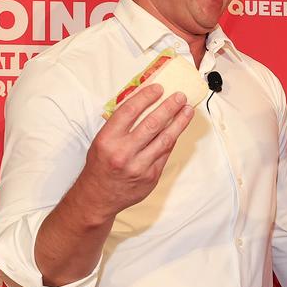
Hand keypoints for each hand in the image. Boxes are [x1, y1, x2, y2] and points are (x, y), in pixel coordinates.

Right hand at [81, 83, 194, 220]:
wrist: (98, 197)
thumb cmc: (100, 165)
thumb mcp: (101, 140)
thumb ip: (120, 123)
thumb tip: (144, 102)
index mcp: (107, 140)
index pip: (129, 111)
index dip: (146, 97)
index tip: (158, 88)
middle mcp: (123, 152)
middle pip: (152, 124)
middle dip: (169, 107)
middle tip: (180, 96)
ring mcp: (139, 166)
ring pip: (165, 139)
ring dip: (179, 122)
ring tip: (187, 110)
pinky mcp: (151, 177)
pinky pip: (165, 153)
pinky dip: (172, 139)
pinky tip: (178, 129)